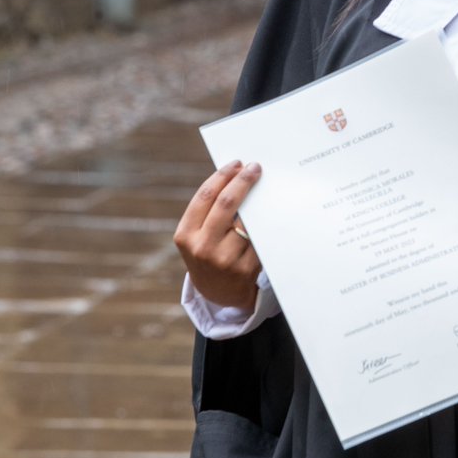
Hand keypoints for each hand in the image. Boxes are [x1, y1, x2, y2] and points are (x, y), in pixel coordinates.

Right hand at [174, 160, 262, 309]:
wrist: (218, 293)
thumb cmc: (209, 252)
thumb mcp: (197, 235)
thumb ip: (210, 210)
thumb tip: (238, 174)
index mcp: (186, 235)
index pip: (205, 197)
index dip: (222, 176)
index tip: (237, 163)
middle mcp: (203, 248)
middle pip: (226, 203)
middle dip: (243, 181)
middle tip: (255, 167)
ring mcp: (225, 260)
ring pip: (247, 220)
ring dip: (257, 201)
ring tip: (265, 188)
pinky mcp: (246, 269)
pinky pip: (259, 237)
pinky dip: (265, 222)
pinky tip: (271, 212)